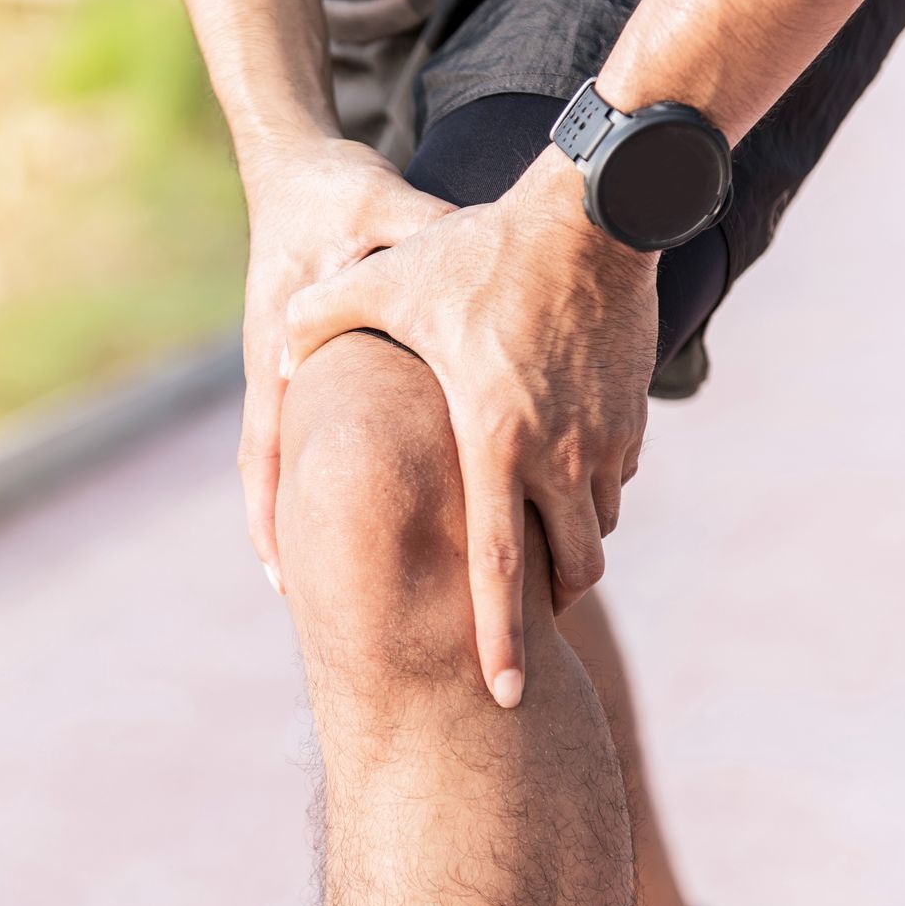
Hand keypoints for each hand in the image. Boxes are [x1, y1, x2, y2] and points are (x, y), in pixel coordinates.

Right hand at [236, 135, 453, 591]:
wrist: (298, 167)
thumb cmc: (335, 194)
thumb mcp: (383, 213)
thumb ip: (422, 242)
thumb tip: (467, 260)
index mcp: (284, 350)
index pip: (266, 449)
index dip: (273, 514)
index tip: (285, 577)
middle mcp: (282, 373)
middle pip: (276, 473)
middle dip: (291, 535)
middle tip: (315, 604)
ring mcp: (295, 373)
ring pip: (298, 459)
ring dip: (313, 512)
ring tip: (347, 578)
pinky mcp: (316, 366)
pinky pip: (323, 431)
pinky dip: (335, 474)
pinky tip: (382, 507)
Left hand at [281, 147, 658, 707]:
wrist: (596, 212)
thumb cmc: (483, 251)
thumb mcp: (386, 281)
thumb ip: (319, 319)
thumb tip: (270, 349)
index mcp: (496, 442)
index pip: (499, 567)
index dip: (498, 639)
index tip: (504, 693)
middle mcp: (560, 454)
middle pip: (568, 569)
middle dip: (544, 603)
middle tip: (520, 618)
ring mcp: (607, 438)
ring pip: (597, 528)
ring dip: (569, 547)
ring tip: (533, 544)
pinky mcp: (635, 417)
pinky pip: (615, 481)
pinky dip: (590, 494)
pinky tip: (558, 470)